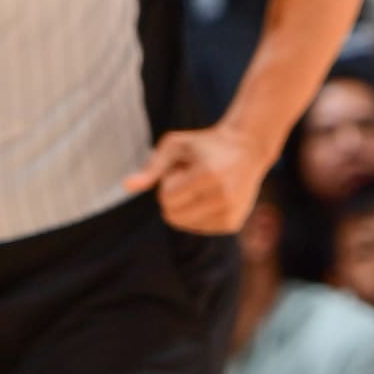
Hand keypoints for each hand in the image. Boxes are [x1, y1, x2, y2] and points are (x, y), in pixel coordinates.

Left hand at [124, 124, 263, 232]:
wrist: (247, 149)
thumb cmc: (205, 145)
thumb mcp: (176, 145)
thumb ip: (151, 167)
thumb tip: (127, 186)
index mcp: (208, 175)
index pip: (167, 198)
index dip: (167, 182)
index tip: (182, 169)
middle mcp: (223, 197)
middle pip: (174, 216)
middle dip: (173, 198)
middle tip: (190, 179)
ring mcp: (230, 213)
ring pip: (185, 225)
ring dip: (186, 207)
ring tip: (201, 187)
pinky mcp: (232, 224)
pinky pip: (198, 228)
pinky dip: (197, 215)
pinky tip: (210, 197)